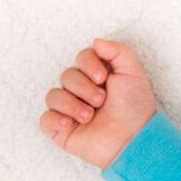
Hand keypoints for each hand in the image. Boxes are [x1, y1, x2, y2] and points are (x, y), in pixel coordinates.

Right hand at [39, 38, 157, 169]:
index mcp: (98, 76)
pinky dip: (56, 119)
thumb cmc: (135, 107)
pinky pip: (45, 119)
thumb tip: (96, 41)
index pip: (81, 57)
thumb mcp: (133, 72)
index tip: (103, 78)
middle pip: (66, 75)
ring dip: (72, 104)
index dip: (88, 64)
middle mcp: (82, 90)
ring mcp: (70, 110)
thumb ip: (117, 51)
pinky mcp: (62, 129)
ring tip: (90, 116)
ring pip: (53, 95)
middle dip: (83, 87)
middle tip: (101, 101)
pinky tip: (70, 124)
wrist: (133, 139)